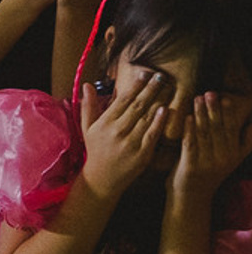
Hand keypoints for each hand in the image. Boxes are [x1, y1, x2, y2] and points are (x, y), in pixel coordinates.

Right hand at [80, 63, 175, 199]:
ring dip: (157, 101)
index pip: (122, 100)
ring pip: (146, 117)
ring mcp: (130, 142)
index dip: (134, 86)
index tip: (144, 74)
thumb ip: (88, 106)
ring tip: (167, 88)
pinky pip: (152, 134)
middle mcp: (117, 131)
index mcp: (104, 123)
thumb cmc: (96, 150)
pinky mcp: (142, 153)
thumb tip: (87, 85)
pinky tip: (165, 110)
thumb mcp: (87, 128)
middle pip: (136, 106)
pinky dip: (158, 121)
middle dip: (149, 89)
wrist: (102, 179)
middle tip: (160, 76)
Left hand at [172, 91, 251, 206]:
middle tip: (210, 92)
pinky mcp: (192, 166)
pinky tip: (187, 117)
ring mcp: (208, 162)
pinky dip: (189, 129)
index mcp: (234, 154)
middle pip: (219, 129)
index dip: (229, 112)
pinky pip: (191, 144)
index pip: (232, 129)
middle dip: (214, 109)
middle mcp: (224, 158)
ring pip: (205, 133)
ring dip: (201, 114)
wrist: (192, 196)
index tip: (226, 97)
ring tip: (197, 98)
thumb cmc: (209, 171)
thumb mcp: (232, 158)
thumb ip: (244, 142)